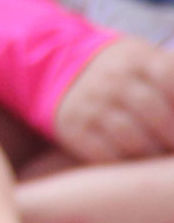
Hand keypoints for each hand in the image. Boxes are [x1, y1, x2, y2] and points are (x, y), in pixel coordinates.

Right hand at [52, 36, 173, 162]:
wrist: (60, 69)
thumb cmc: (125, 74)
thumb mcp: (149, 62)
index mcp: (137, 58)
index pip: (170, 77)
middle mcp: (111, 78)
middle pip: (155, 113)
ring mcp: (90, 103)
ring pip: (132, 138)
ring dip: (155, 155)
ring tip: (162, 156)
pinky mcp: (73, 127)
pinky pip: (105, 154)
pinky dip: (127, 164)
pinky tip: (138, 164)